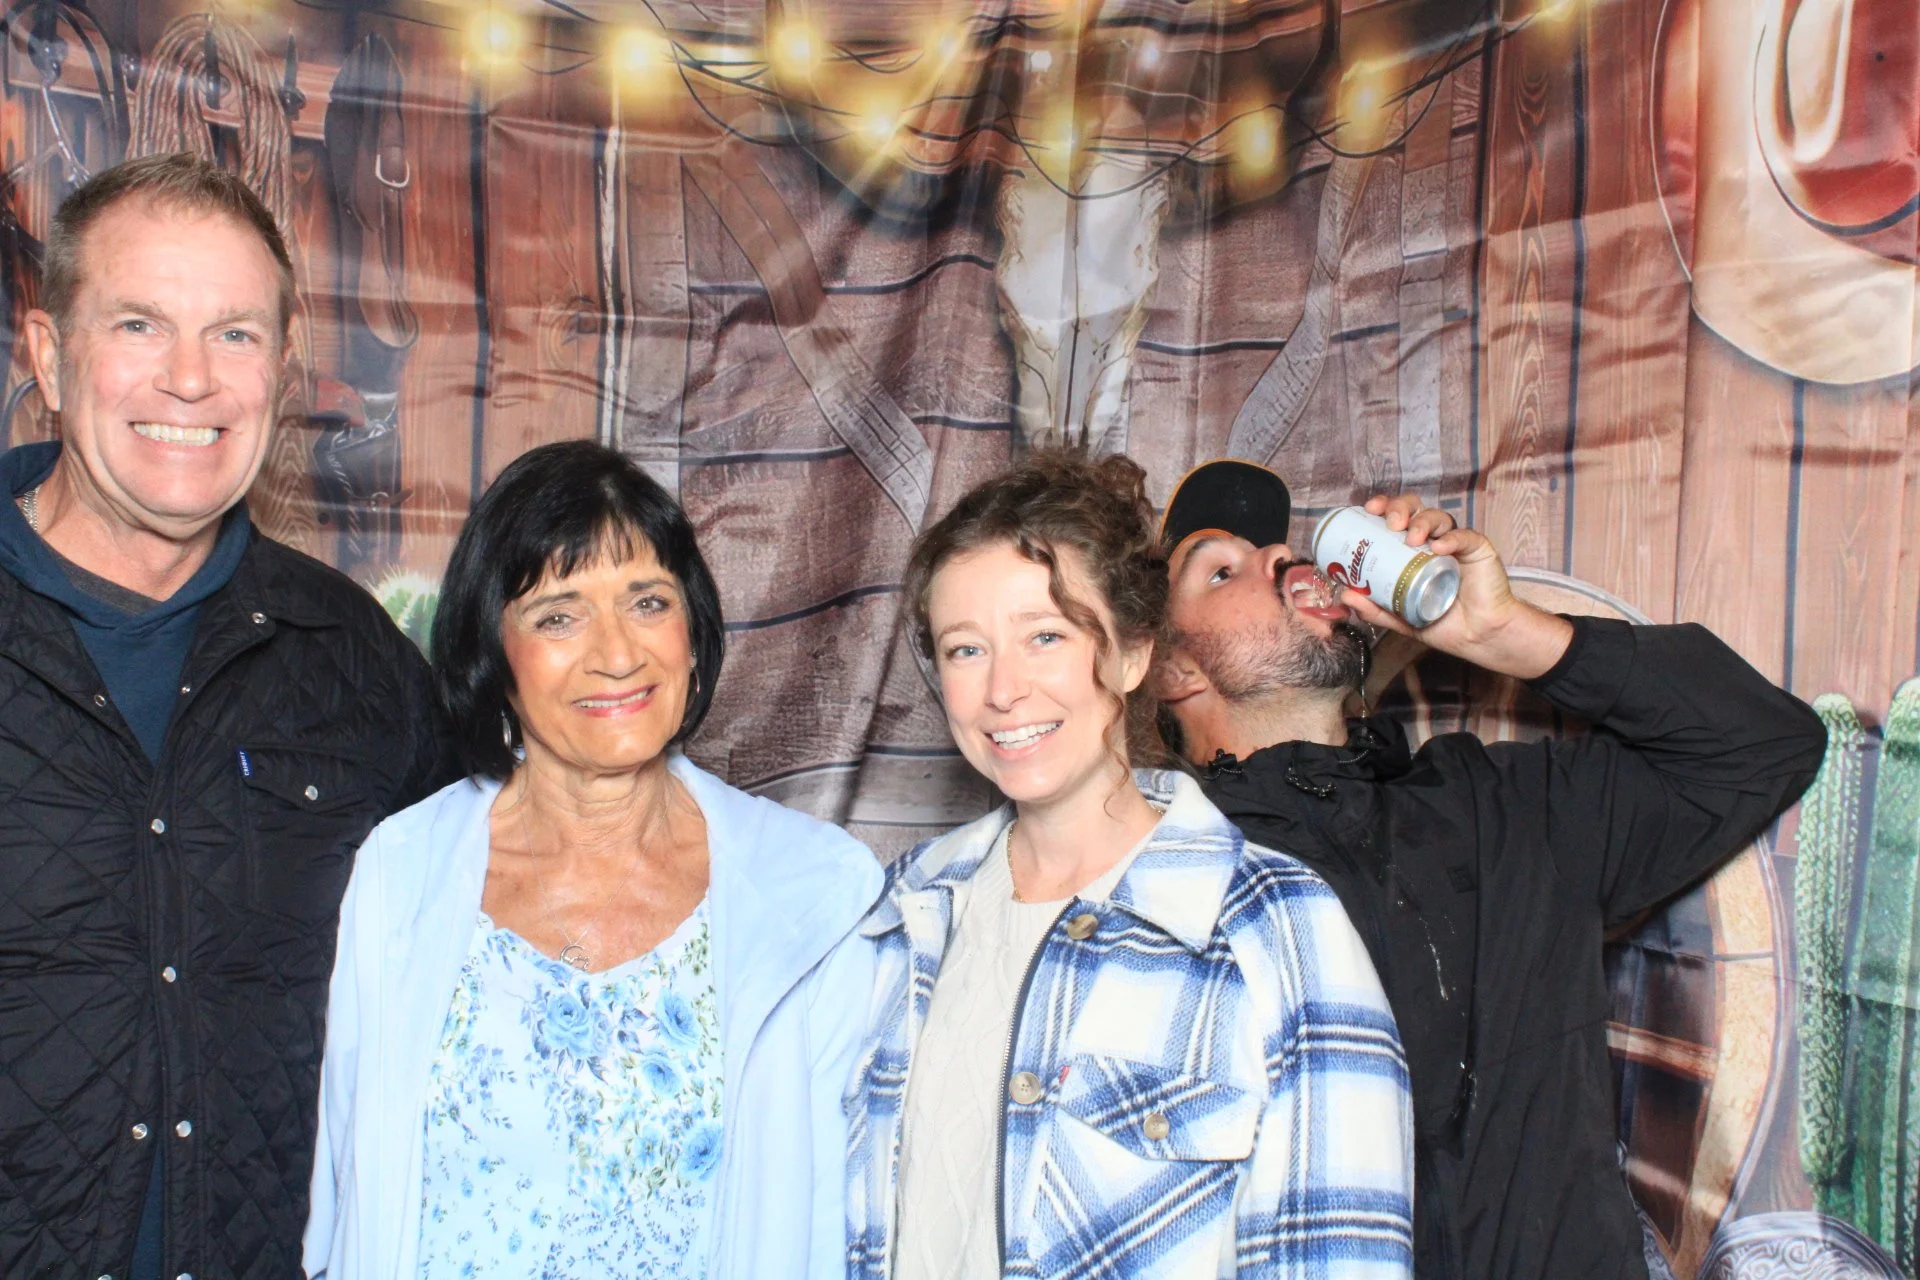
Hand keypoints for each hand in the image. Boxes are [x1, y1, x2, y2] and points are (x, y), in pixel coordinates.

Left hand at [1335, 495, 1573, 679]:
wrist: (1477, 637)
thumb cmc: (1442, 623)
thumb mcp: (1400, 618)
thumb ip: (1374, 609)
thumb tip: (1345, 596)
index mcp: (1411, 550)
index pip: (1395, 518)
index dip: (1383, 507)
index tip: (1368, 509)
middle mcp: (1432, 541)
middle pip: (1415, 510)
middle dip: (1400, 509)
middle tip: (1391, 523)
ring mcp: (1456, 543)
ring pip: (1439, 517)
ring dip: (1422, 522)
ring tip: (1412, 538)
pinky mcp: (1478, 550)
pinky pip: (1465, 536)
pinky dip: (1451, 538)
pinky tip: (1439, 547)